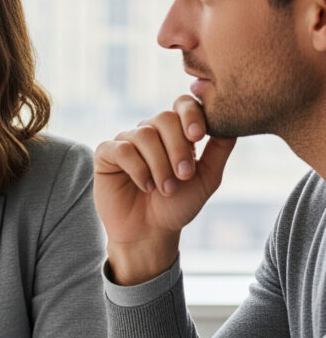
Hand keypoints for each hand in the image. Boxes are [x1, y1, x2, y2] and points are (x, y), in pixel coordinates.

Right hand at [93, 95, 235, 284]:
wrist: (150, 232)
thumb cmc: (177, 205)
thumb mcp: (207, 178)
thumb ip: (219, 149)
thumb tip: (231, 122)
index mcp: (174, 132)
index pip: (182, 105)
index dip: (190, 115)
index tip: (198, 137)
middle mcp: (149, 131)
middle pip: (164, 118)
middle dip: (177, 147)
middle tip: (183, 175)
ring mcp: (126, 141)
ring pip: (144, 134)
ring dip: (159, 164)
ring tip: (164, 188)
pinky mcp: (106, 154)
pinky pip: (122, 149)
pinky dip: (138, 169)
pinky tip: (145, 185)